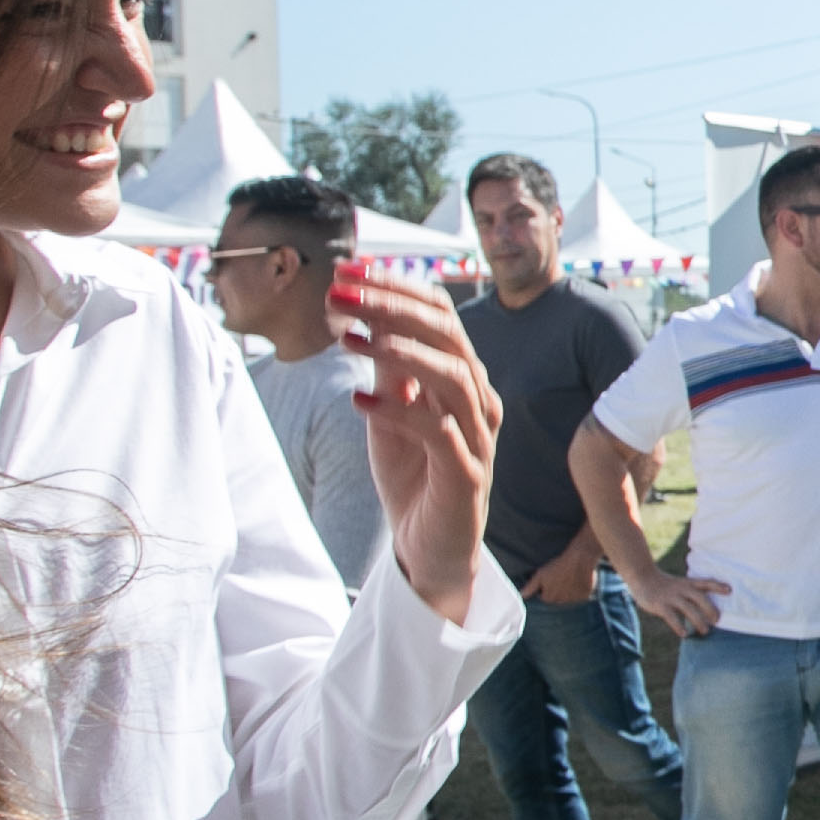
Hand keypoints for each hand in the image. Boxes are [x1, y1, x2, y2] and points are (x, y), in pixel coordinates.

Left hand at [334, 276, 497, 621]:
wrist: (431, 550)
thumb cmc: (414, 475)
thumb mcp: (392, 410)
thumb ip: (388, 366)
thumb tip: (361, 311)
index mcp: (465, 377)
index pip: (439, 315)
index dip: (396, 287)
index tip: (346, 270)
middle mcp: (479, 400)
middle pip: (448, 335)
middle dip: (392, 306)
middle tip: (339, 292)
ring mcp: (478, 438)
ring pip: (451, 376)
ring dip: (396, 350)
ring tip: (345, 337)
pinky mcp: (467, 476)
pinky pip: (438, 432)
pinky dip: (397, 411)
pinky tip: (357, 400)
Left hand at [521, 547, 606, 607]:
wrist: (580, 559)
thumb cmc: (558, 565)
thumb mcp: (540, 575)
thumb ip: (530, 587)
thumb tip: (521, 596)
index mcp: (549, 598)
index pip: (543, 596)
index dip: (544, 586)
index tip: (548, 577)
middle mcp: (561, 602)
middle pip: (556, 597)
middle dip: (556, 589)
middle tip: (559, 576)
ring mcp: (574, 599)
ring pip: (568, 596)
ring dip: (568, 590)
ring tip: (569, 576)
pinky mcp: (585, 595)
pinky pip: (580, 594)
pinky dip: (579, 589)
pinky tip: (578, 578)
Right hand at [625, 563, 728, 637]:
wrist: (642, 577)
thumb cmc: (665, 584)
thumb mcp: (680, 584)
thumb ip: (692, 593)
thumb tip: (708, 609)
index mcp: (688, 583)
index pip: (706, 582)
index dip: (718, 586)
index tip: (730, 590)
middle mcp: (682, 589)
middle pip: (700, 598)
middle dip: (710, 609)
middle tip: (717, 621)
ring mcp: (671, 597)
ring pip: (688, 609)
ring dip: (698, 621)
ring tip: (705, 631)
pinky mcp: (660, 605)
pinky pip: (671, 617)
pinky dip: (679, 626)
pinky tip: (685, 634)